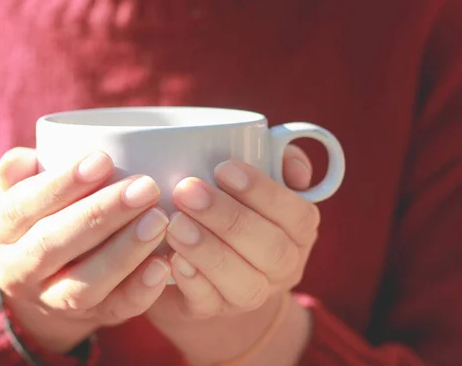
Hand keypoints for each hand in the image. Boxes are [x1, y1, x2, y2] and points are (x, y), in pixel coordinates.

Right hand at [0, 148, 170, 353]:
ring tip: (158, 219)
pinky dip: (140, 290)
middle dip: (101, 214)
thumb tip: (21, 160)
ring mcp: (52, 300)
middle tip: (144, 187)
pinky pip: (115, 309)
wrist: (44, 278)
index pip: (23, 206)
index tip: (103, 160)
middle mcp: (17, 271)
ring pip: (84, 283)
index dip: (62, 184)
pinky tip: (163, 264)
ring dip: (124, 252)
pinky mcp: (91, 317)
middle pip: (55, 244)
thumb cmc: (40, 215)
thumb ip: (18, 173)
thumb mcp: (19, 192)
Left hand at [147, 145, 316, 364]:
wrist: (203, 259)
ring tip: (175, 224)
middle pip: (272, 250)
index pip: (298, 215)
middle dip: (229, 219)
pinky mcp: (212, 310)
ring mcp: (250, 294)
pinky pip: (208, 303)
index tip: (223, 168)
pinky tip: (172, 258)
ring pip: (244, 284)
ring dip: (208, 251)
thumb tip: (293, 165)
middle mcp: (283, 267)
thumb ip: (279, 159)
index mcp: (298, 231)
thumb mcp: (255, 179)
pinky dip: (191, 281)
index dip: (264, 192)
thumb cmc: (232, 204)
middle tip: (187, 191)